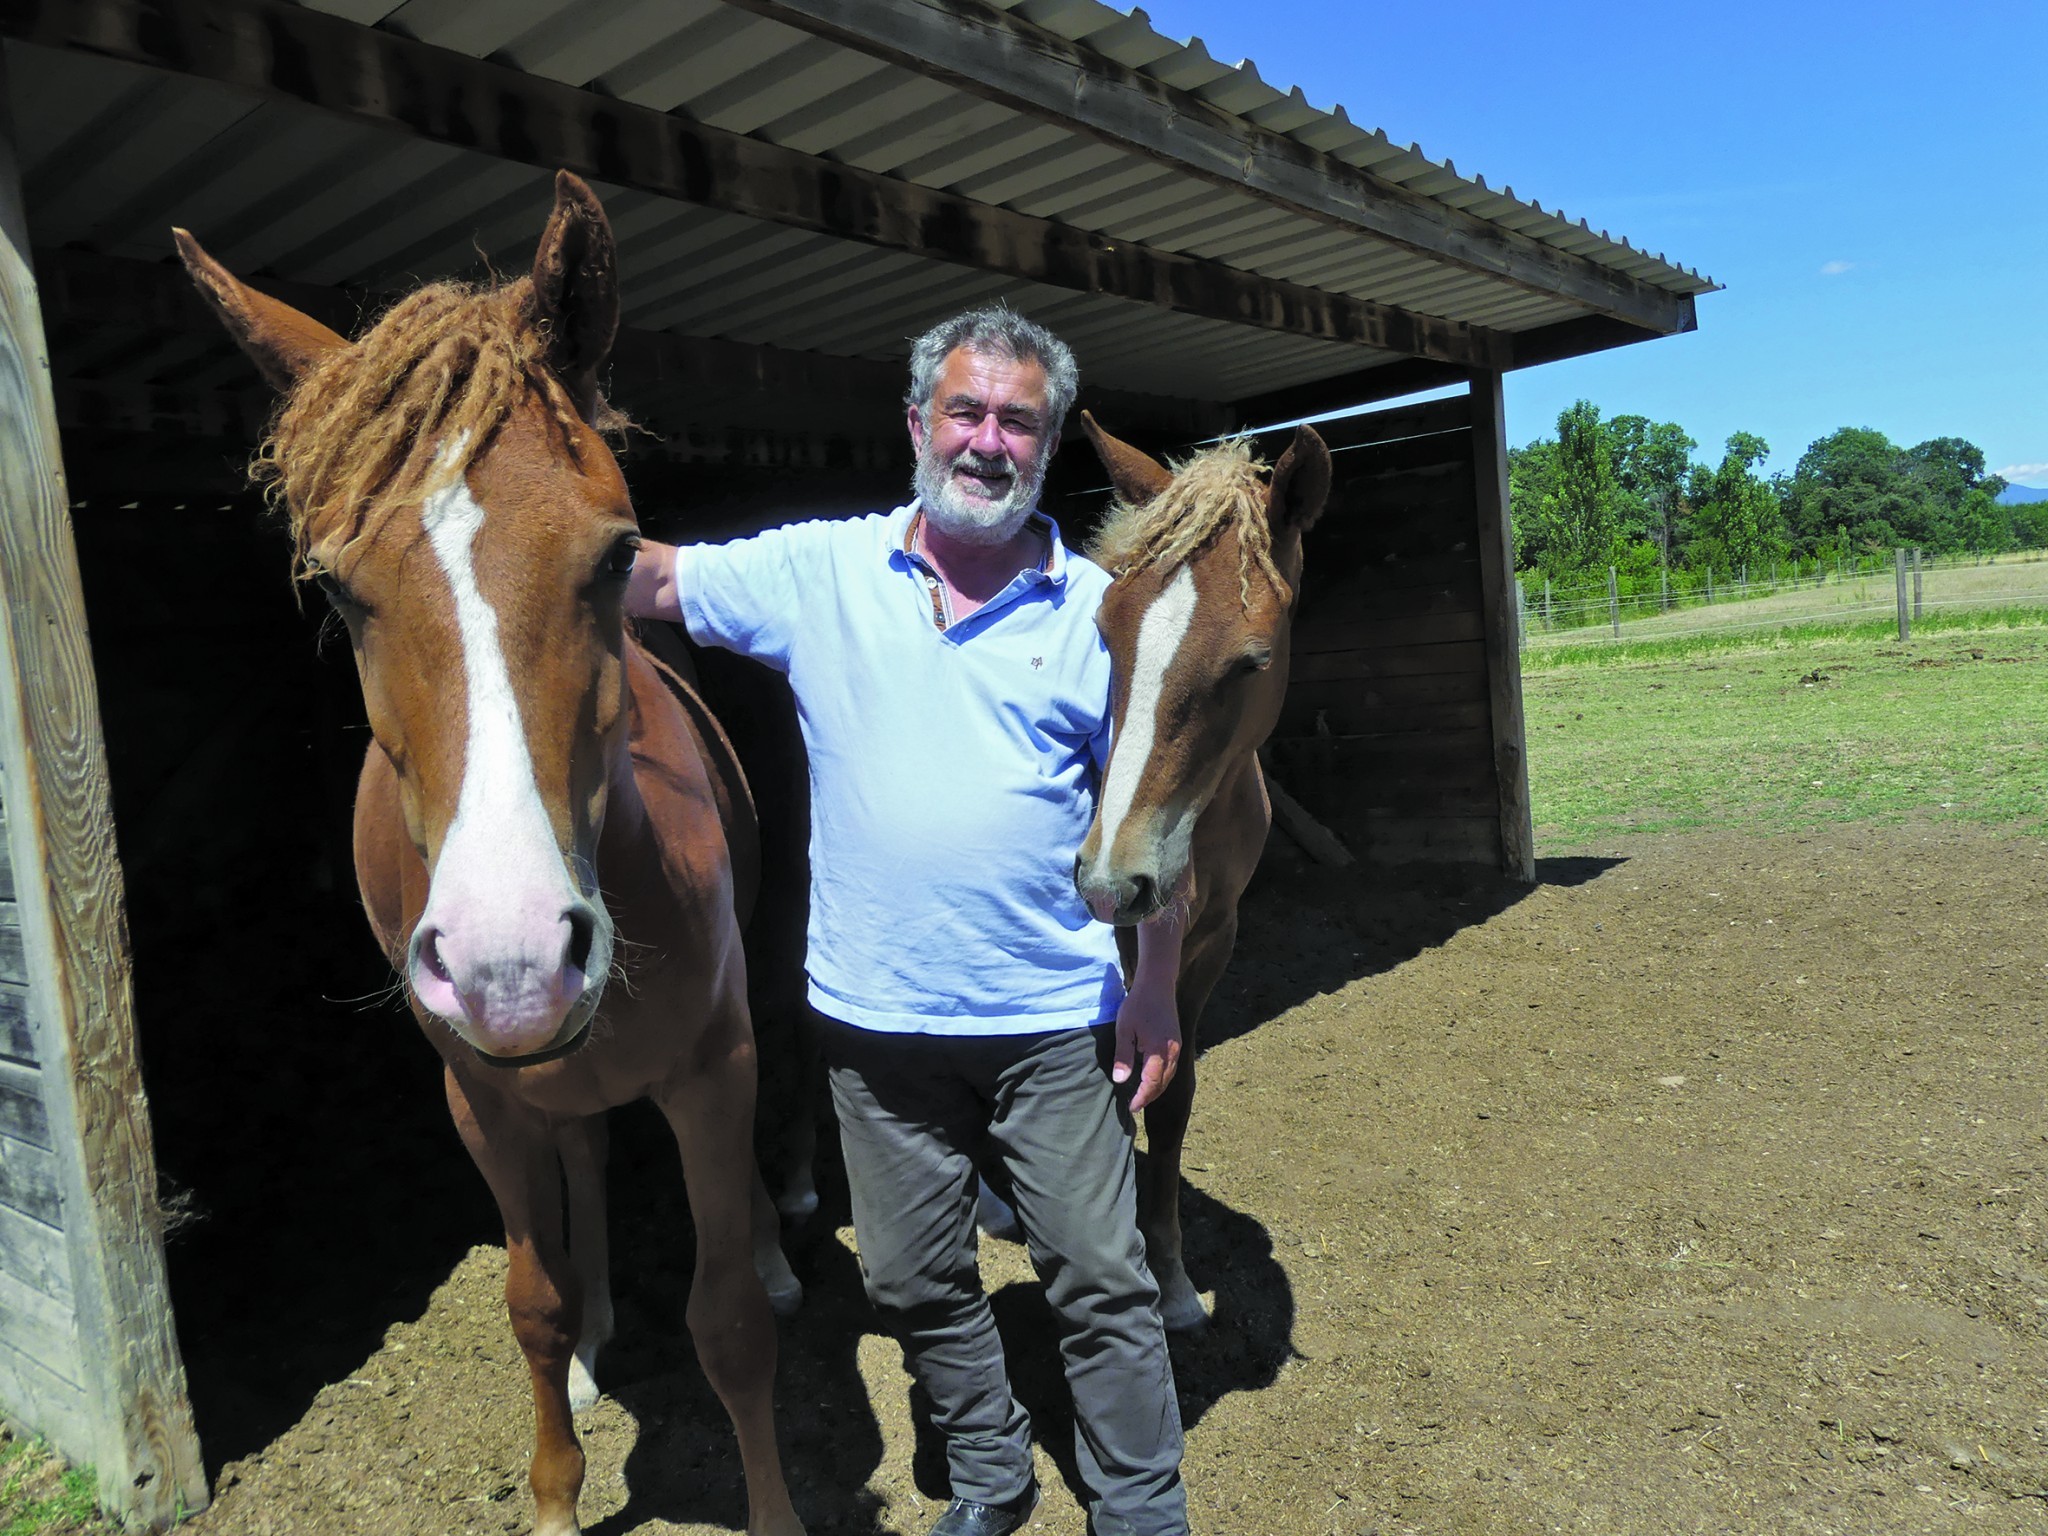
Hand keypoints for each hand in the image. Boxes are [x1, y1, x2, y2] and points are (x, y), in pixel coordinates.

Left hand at [1112, 982, 1180, 1112]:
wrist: (1158, 984)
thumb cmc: (1138, 1004)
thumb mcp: (1125, 1029)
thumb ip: (1123, 1056)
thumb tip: (1120, 1080)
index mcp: (1158, 1050)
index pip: (1151, 1082)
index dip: (1142, 1097)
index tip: (1131, 1107)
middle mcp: (1172, 1052)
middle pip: (1162, 1083)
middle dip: (1149, 1096)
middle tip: (1135, 1106)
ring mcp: (1177, 1047)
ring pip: (1169, 1076)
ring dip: (1157, 1089)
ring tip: (1142, 1096)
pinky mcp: (1176, 1042)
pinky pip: (1171, 1067)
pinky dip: (1162, 1078)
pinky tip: (1151, 1079)